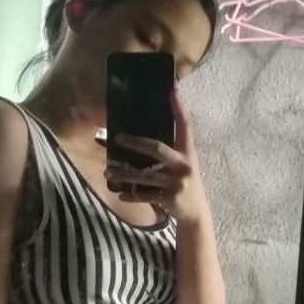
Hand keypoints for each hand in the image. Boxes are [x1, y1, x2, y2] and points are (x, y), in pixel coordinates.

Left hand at [106, 90, 208, 223]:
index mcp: (187, 153)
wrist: (196, 213)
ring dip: (124, 174)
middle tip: (117, 138)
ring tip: (108, 172)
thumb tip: (145, 137)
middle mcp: (183, 165)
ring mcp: (177, 182)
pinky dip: (132, 196)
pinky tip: (120, 194)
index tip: (173, 90)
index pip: (185, 126)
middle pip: (157, 149)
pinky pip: (146, 195)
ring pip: (145, 175)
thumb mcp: (184, 164)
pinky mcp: (169, 198)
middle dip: (135, 143)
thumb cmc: (185, 183)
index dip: (179, 108)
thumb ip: (171, 152)